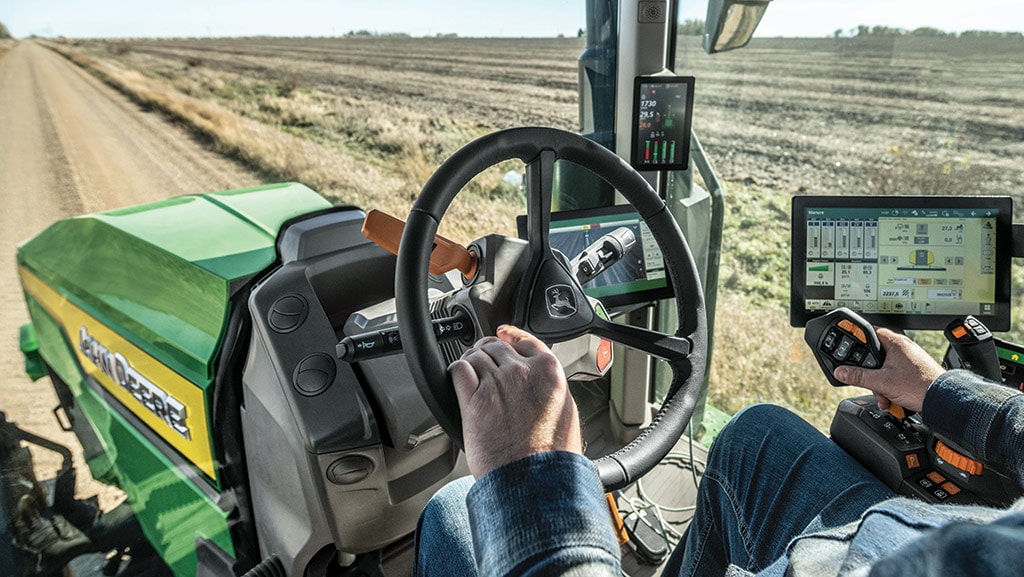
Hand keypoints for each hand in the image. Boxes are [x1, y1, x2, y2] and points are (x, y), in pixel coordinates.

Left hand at [449, 325, 581, 477]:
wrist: (533, 479)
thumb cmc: (550, 455)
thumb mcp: (565, 411)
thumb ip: (550, 387)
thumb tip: (540, 381)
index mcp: (548, 371)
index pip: (524, 340)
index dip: (509, 337)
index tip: (503, 335)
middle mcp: (521, 372)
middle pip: (496, 346)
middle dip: (487, 351)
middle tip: (482, 359)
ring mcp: (495, 383)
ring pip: (475, 356)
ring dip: (471, 361)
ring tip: (470, 371)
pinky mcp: (472, 399)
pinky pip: (458, 370)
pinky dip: (455, 371)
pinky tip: (457, 377)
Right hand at [833, 328, 944, 411]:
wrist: (943, 399)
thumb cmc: (919, 386)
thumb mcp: (881, 382)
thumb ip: (858, 376)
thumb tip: (841, 372)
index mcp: (895, 342)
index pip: (869, 333)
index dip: (856, 342)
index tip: (848, 350)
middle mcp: (903, 347)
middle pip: (875, 355)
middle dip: (870, 373)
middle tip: (868, 382)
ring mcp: (910, 358)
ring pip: (885, 368)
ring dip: (880, 384)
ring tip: (883, 395)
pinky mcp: (914, 370)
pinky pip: (895, 375)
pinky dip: (890, 386)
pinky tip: (891, 397)